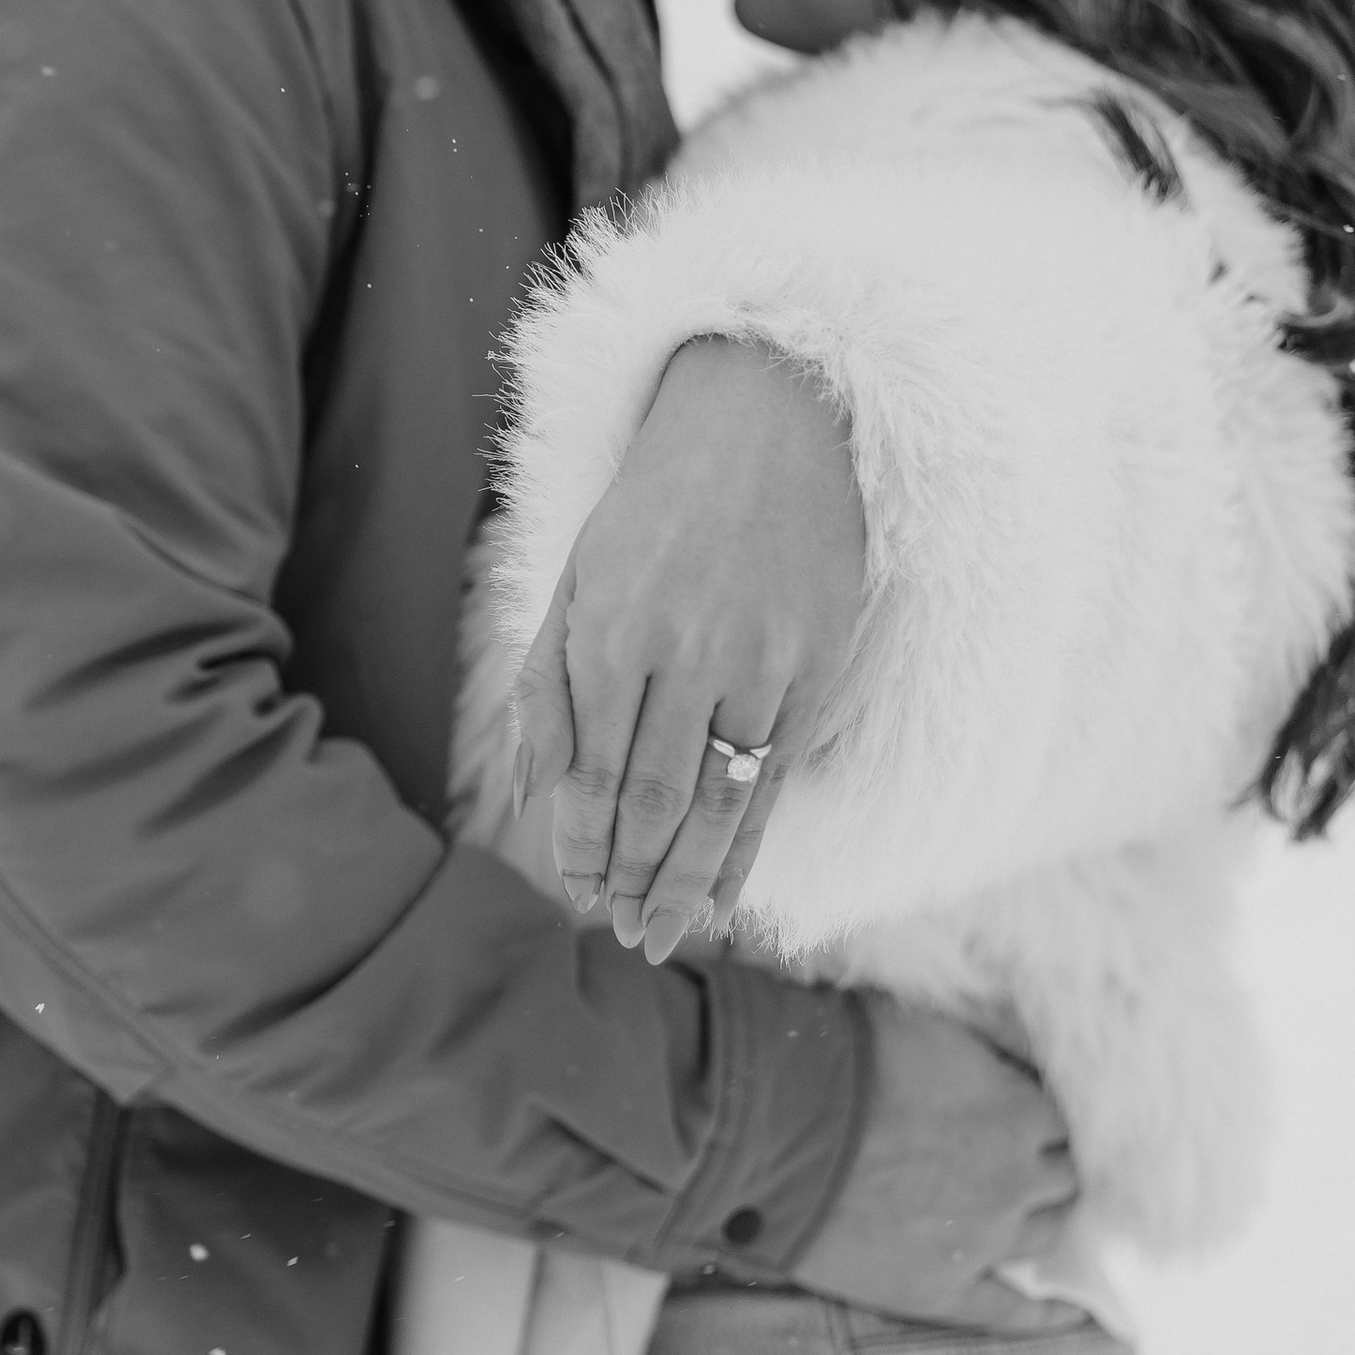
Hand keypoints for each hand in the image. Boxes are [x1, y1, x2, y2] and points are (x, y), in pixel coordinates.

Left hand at [507, 337, 865, 958]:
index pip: (594, 776)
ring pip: (720, 804)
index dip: (585, 848)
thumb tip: (537, 795)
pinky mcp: (817, 667)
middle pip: (656, 804)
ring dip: (689, 881)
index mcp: (615, 631)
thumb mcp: (577, 577)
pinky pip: (777, 779)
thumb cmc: (655, 503)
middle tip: (624, 934)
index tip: (578, 893)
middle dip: (634, 880)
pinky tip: (729, 888)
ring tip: (665, 930)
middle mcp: (688, 655)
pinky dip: (750, 842)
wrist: (768, 420)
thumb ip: (547, 685)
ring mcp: (761, 664)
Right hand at [790, 993, 1078, 1327]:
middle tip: (1011, 1155)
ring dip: (1037, 1215)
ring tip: (1019, 1207)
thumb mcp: (929, 1026)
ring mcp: (984, 1242)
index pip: (1061, 1118)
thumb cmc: (848, 1061)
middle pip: (1063, 1176)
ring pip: (1045, 1232)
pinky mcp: (944, 1290)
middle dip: (1045, 1162)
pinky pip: (1012, 1312)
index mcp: (1019, 1112)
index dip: (1036, 1114)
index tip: (1016, 1110)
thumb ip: (979, 1054)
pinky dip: (1044, 1312)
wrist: (780, 1131)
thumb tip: (1003, 1059)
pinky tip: (1068, 1311)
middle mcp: (1017, 1181)